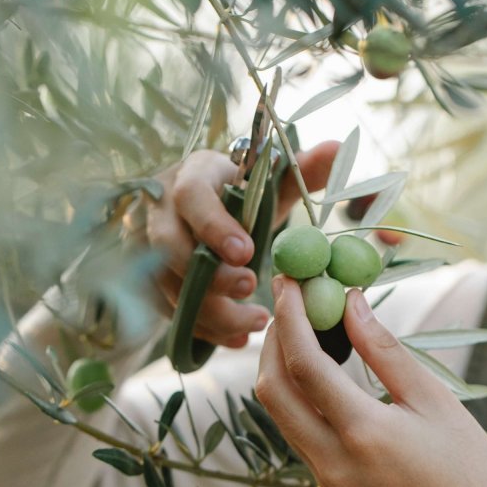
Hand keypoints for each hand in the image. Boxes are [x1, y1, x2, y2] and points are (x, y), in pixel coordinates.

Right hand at [136, 142, 337, 348]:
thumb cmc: (241, 194)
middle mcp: (161, 210)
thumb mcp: (270, 181)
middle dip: (209, 275)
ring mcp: (149, 248)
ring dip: (210, 311)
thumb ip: (303, 169)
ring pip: (167, 285)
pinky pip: (169, 311)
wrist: (207, 209)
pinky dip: (204, 329)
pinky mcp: (151, 280)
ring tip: (255, 322)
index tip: (247, 253)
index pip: (190, 197)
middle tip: (250, 288)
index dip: (214, 226)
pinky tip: (237, 339)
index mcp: (193, 176)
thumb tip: (338, 148)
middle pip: (168, 247)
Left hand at [256, 277, 486, 486]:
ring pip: (278, 410)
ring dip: (278, 363)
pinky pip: (294, 427)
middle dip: (273, 338)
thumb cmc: (470, 470)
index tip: (290, 280)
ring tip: (300, 322)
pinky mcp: (329, 481)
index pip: (304, 365)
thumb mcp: (434, 402)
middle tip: (289, 299)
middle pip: (272, 388)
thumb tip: (351, 304)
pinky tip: (314, 363)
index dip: (290, 317)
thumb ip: (385, 351)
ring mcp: (325, 474)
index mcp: (362, 433)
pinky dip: (293, 390)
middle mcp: (331, 458)